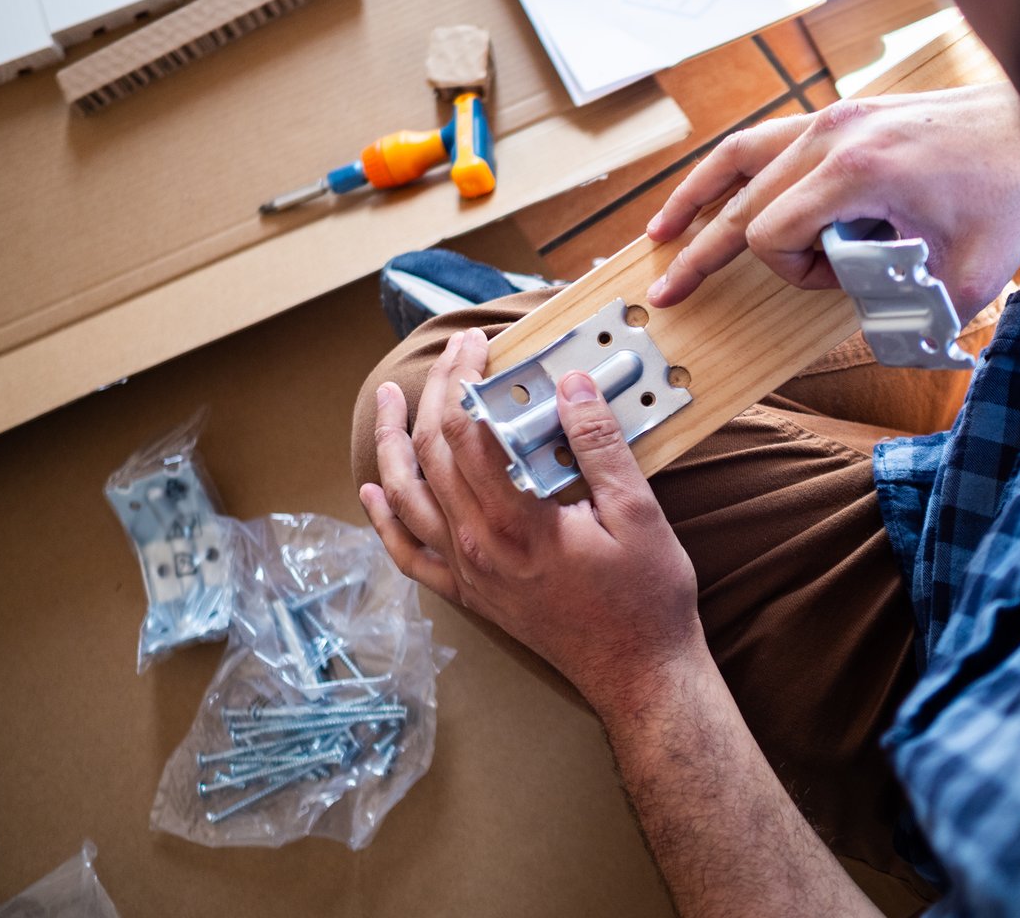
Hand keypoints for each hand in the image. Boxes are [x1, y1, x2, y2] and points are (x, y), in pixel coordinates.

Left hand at [358, 328, 704, 707]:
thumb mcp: (638, 514)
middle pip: (432, 454)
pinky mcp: (470, 595)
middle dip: (434, 393)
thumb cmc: (645, 598)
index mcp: (515, 523)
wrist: (638, 674)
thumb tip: (572, 385)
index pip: (466, 432)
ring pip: (407, 498)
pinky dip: (385, 521)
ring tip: (389, 401)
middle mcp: (477, 548)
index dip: (463, 379)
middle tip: (451, 353)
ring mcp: (468, 575)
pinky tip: (374, 492)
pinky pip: (410, 555)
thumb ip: (599, 446)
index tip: (477, 345)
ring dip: (391, 444)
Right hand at [645, 82, 1019, 324]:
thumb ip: (916, 318)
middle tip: (667, 293)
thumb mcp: (968, 275)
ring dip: (695, 201)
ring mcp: (832, 118)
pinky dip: (728, 171)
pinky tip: (703, 192)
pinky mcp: (840, 115)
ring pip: (736, 160)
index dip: (790, 274)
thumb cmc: (1009, 194)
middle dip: (711, 254)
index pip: (770, 233)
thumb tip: (870, 341)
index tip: (840, 280)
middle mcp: (832, 136)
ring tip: (660, 234)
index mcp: (856, 171)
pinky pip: (764, 141)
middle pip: (743, 202)